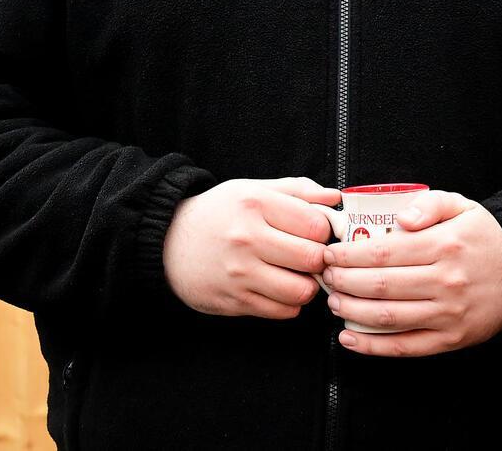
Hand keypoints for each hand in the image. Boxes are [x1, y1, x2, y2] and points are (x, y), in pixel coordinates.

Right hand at [163, 177, 337, 319]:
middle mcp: (246, 239)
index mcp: (255, 204)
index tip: (316, 233)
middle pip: (313, 259)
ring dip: (306, 286)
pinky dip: (288, 303)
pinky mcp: (234, 301)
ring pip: (301, 291)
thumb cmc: (217, 214)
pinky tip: (277, 287)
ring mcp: (239, 274)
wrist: (167, 242)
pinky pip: (282, 312)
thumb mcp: (251, 189)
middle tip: (310, 256)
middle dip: (319, 260)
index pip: (316, 225)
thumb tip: (334, 198)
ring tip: (295, 274)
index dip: (324, 231)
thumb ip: (296, 191)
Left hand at [320, 191, 501, 356]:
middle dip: (343, 282)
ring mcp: (448, 314)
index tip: (329, 253)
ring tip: (333, 302)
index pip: (383, 252)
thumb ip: (428, 204)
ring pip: (388, 318)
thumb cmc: (483, 236)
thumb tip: (399, 219)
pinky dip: (374, 347)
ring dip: (352, 312)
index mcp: (443, 245)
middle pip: (380, 285)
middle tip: (325, 277)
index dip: (349, 255)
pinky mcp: (451, 339)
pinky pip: (406, 347)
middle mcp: (445, 281)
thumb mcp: (460, 206)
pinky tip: (349, 339)